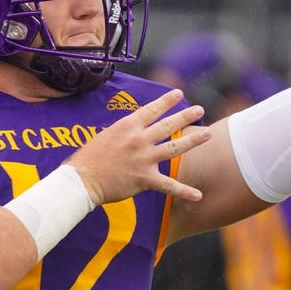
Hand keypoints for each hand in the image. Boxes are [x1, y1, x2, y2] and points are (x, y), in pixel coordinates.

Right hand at [65, 88, 211, 206]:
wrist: (83, 179)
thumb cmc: (89, 158)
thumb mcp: (106, 135)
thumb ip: (124, 131)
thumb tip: (134, 128)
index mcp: (127, 126)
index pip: (151, 110)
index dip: (166, 101)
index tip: (178, 93)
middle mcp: (139, 139)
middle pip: (167, 125)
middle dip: (185, 116)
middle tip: (199, 110)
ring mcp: (144, 159)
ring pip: (174, 148)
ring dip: (193, 140)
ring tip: (207, 134)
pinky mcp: (145, 179)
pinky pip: (168, 185)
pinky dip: (184, 191)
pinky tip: (198, 195)